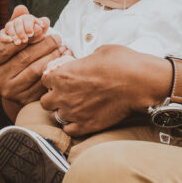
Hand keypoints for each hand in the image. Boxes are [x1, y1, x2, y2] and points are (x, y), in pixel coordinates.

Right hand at [0, 6, 67, 113]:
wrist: (12, 87)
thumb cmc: (11, 59)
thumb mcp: (8, 42)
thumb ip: (14, 24)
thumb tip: (22, 8)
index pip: (7, 46)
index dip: (26, 36)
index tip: (41, 28)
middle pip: (24, 57)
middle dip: (44, 44)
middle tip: (58, 37)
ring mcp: (9, 93)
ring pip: (36, 70)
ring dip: (53, 56)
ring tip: (63, 47)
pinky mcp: (24, 101)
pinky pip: (43, 83)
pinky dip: (55, 70)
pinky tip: (63, 61)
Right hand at [0, 14, 50, 44]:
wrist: (25, 46)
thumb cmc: (34, 37)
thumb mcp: (40, 33)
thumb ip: (43, 27)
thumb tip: (44, 22)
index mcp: (28, 19)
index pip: (28, 18)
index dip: (29, 24)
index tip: (31, 34)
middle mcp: (18, 21)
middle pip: (18, 21)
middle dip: (22, 31)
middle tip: (26, 40)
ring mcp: (10, 27)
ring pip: (9, 26)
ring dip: (14, 34)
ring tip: (19, 43)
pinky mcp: (3, 34)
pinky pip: (2, 34)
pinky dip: (5, 37)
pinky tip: (9, 40)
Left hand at [40, 45, 170, 136]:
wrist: (137, 82)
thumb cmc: (121, 63)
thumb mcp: (99, 52)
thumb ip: (86, 60)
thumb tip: (88, 62)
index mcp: (63, 75)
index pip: (44, 80)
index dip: (53, 80)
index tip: (61, 81)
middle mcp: (63, 95)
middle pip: (46, 101)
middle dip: (54, 98)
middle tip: (66, 96)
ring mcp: (73, 112)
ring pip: (56, 117)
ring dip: (64, 113)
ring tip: (76, 109)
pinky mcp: (86, 126)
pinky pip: (69, 130)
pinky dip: (73, 126)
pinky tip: (82, 120)